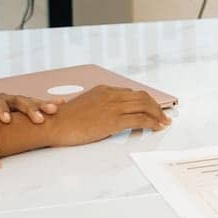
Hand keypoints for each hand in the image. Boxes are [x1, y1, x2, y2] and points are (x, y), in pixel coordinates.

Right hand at [0, 86, 169, 157]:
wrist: (53, 125)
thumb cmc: (64, 120)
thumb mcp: (84, 106)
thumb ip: (99, 106)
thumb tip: (109, 116)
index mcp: (104, 90)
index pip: (131, 93)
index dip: (144, 101)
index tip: (151, 108)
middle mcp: (110, 95)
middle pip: (142, 97)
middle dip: (155, 107)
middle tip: (163, 115)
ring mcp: (112, 107)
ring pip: (145, 106)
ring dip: (158, 114)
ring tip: (163, 122)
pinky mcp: (113, 120)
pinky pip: (140, 119)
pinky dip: (152, 122)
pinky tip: (157, 127)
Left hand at [0, 88, 56, 123]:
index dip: (0, 111)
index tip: (6, 121)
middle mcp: (0, 98)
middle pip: (16, 100)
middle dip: (28, 108)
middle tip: (38, 117)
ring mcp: (10, 100)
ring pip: (27, 100)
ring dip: (41, 105)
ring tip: (55, 109)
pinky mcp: (18, 106)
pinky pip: (33, 104)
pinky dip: (46, 104)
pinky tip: (61, 104)